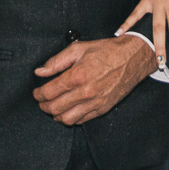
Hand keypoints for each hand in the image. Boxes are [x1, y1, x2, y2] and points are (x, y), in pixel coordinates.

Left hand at [33, 36, 156, 124]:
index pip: (49, 92)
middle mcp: (86, 91)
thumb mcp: (79, 48)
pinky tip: (69, 110)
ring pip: (67, 119)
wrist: (132, 58)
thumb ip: (57, 61)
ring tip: (53, 108)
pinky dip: (71, 118)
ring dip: (56, 115)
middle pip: (55, 108)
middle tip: (41, 101)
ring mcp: (95, 102)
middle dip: (44, 106)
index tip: (36, 93)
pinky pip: (82, 120)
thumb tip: (40, 71)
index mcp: (78, 75)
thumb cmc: (106, 51)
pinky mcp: (103, 108)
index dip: (38, 94)